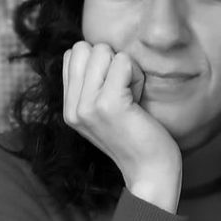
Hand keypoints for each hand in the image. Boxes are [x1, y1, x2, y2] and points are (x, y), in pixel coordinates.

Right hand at [63, 41, 181, 199]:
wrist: (151, 172)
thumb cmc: (138, 138)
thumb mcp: (105, 113)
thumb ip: (92, 86)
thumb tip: (94, 49)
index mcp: (69, 108)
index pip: (73, 55)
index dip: (99, 63)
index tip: (114, 90)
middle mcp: (73, 107)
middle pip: (84, 47)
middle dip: (110, 61)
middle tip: (125, 92)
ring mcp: (88, 106)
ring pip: (103, 50)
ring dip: (126, 69)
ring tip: (132, 97)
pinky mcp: (108, 105)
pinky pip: (123, 61)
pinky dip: (137, 76)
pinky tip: (139, 100)